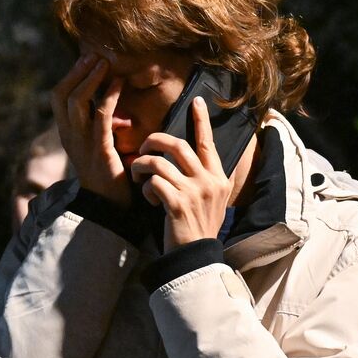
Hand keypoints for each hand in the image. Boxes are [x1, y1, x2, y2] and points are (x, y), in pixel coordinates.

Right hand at [52, 54, 128, 205]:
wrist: (108, 205)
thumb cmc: (106, 172)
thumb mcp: (94, 144)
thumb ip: (93, 124)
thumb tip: (102, 99)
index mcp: (66, 134)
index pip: (58, 98)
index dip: (69, 76)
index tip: (85, 60)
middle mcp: (69, 136)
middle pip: (62, 95)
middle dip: (77, 72)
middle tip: (93, 55)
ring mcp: (82, 143)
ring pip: (77, 102)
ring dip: (91, 78)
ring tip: (104, 62)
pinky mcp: (100, 150)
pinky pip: (101, 117)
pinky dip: (109, 97)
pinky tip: (119, 84)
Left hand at [129, 97, 231, 248]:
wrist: (194, 256)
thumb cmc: (197, 226)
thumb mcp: (211, 199)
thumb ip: (204, 177)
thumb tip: (191, 155)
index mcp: (218, 177)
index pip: (208, 142)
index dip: (200, 120)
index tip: (196, 101)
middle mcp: (209, 181)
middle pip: (177, 145)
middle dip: (154, 141)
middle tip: (143, 148)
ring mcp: (194, 192)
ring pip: (158, 163)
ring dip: (141, 166)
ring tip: (138, 176)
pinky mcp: (177, 204)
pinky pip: (153, 182)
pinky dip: (145, 188)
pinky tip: (149, 198)